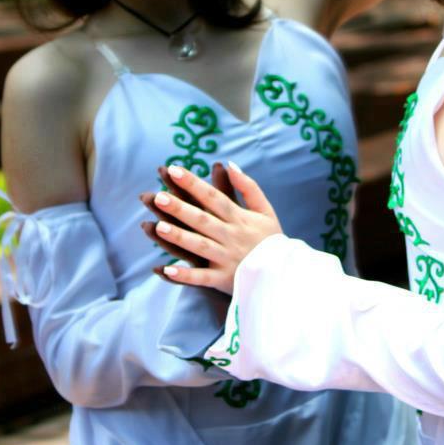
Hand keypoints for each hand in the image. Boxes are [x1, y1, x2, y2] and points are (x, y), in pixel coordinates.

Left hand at [146, 163, 282, 293]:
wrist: (284, 274)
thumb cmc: (271, 239)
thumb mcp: (266, 210)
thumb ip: (249, 187)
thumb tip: (230, 165)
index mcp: (239, 218)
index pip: (213, 197)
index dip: (193, 183)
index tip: (174, 169)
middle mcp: (231, 236)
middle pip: (202, 219)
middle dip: (180, 208)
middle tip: (158, 196)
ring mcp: (226, 258)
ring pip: (199, 246)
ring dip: (179, 237)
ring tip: (158, 227)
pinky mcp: (223, 279)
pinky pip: (202, 278)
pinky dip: (185, 275)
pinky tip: (166, 270)